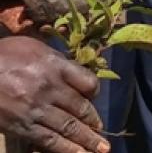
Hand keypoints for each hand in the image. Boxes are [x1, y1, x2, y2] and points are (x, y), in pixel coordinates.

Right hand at [0, 37, 109, 152]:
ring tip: (101, 149)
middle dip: (94, 122)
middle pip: (80, 107)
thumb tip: (75, 73)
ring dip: (87, 140)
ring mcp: (35, 109)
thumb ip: (58, 60)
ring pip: (68, 127)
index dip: (94, 92)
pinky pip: (48, 140)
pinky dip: (65, 149)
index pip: (88, 82)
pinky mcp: (21, 126)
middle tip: (103, 133)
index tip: (93, 97)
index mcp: (55, 66)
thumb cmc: (4, 55)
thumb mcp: (34, 46)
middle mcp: (49, 88)